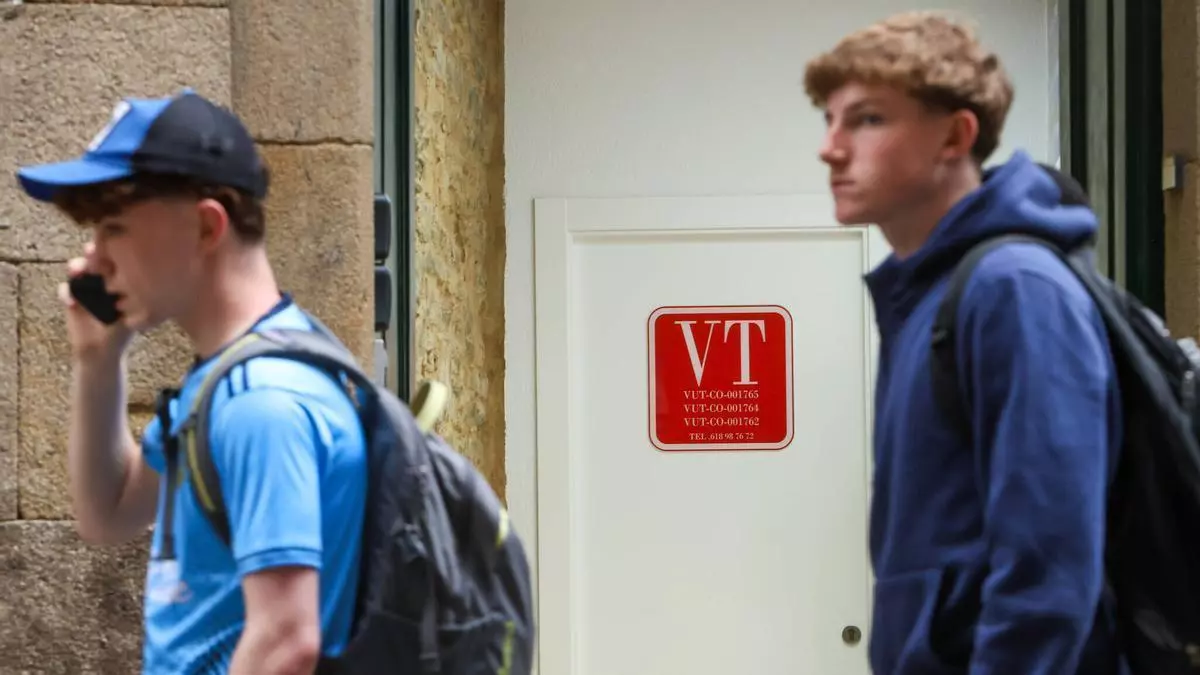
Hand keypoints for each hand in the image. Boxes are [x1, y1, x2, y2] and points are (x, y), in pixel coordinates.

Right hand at [57, 243, 132, 362]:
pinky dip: (66, 293)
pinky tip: (72, 303)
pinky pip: (65, 290)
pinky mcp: (71, 299)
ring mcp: (86, 287)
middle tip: (91, 252)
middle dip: (93, 253)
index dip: (115, 253)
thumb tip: (148, 291)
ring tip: (77, 272)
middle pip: (96, 258)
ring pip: (78, 269)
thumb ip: (137, 303)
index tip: (116, 253)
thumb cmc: (123, 333)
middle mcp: (103, 279)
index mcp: (121, 280)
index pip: (117, 260)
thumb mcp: (134, 317)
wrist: (103, 351)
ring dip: (76, 266)